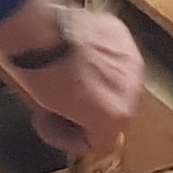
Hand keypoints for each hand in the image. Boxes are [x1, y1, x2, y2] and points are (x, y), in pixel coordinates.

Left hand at [0, 0, 143, 156]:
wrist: (41, 30)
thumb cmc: (43, 69)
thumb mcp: (52, 109)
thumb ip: (74, 121)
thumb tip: (74, 117)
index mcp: (115, 115)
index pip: (100, 142)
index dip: (72, 140)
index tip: (56, 128)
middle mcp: (131, 90)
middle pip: (115, 113)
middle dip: (89, 113)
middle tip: (65, 108)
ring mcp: (130, 61)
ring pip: (118, 84)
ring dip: (98, 86)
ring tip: (72, 80)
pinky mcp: (122, 37)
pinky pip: (114, 58)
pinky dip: (98, 60)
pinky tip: (78, 58)